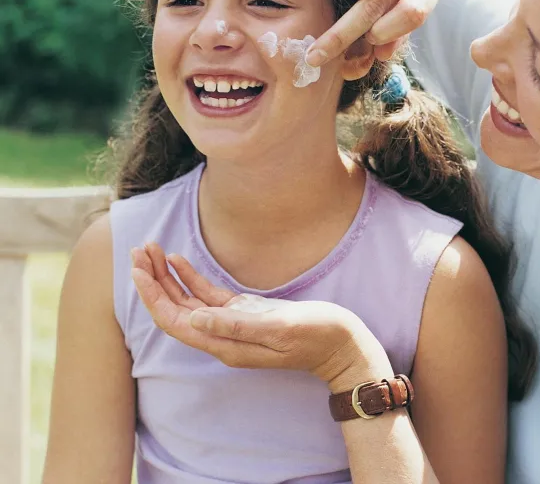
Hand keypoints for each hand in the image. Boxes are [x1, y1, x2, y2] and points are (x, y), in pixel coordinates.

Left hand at [130, 243, 392, 388]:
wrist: (344, 346)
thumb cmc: (318, 337)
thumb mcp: (279, 330)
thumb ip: (237, 326)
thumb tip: (193, 318)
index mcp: (226, 345)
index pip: (175, 321)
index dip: (153, 296)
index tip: (138, 270)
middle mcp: (223, 336)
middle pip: (175, 309)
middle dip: (153, 282)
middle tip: (138, 251)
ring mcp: (234, 324)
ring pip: (188, 300)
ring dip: (167, 277)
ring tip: (150, 251)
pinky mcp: (246, 313)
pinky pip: (208, 295)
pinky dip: (190, 278)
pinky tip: (178, 260)